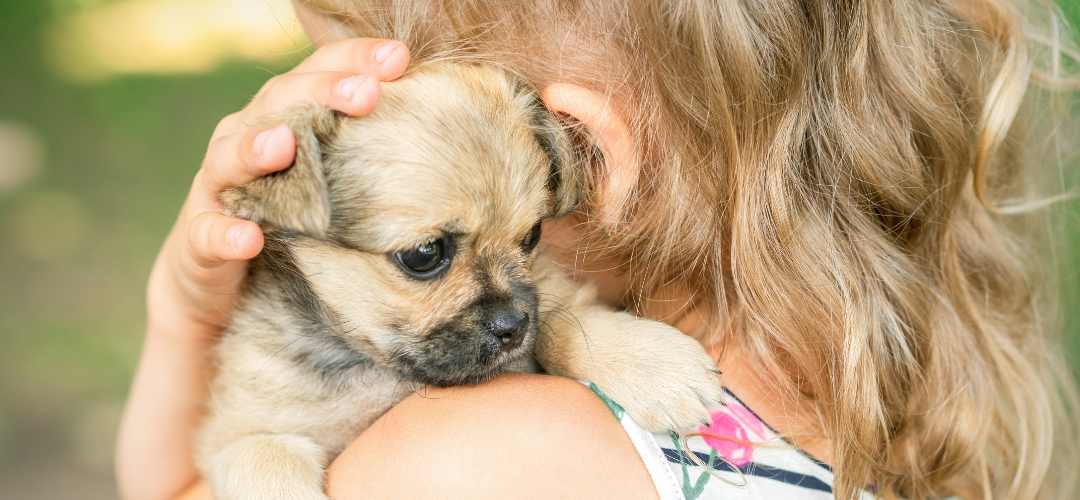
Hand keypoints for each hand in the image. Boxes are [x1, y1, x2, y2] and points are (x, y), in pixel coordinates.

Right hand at [146, 38, 409, 341]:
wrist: (220, 285)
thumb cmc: (290, 219)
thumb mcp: (331, 181)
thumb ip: (366, 151)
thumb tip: (442, 131)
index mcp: (283, 119)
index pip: (317, 75)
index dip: (354, 60)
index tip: (400, 57)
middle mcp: (246, 141)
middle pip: (279, 103)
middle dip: (321, 93)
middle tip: (366, 92)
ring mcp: (219, 188)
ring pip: (231, 157)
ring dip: (257, 148)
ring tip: (286, 144)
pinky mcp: (200, 239)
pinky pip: (209, 234)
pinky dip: (226, 234)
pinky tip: (249, 238)